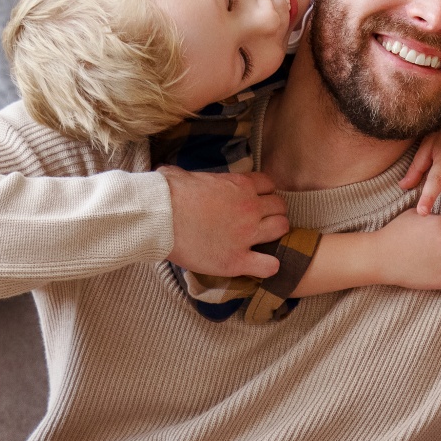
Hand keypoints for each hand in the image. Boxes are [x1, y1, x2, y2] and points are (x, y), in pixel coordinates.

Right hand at [162, 168, 288, 277]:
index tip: (255, 199)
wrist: (159, 218)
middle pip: (279, 206)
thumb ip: (193, 176)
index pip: (269, 184)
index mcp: (240, 185)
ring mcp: (246, 234)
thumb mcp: (184, 175)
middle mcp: (250, 208)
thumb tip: (177, 175)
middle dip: (272, 211)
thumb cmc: (166, 194)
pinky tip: (260, 264)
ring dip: (275, 233)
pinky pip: (269, 265)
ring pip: (281, 229)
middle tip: (259, 220)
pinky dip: (269, 266)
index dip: (263, 192)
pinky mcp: (237, 260)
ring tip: (262, 239)